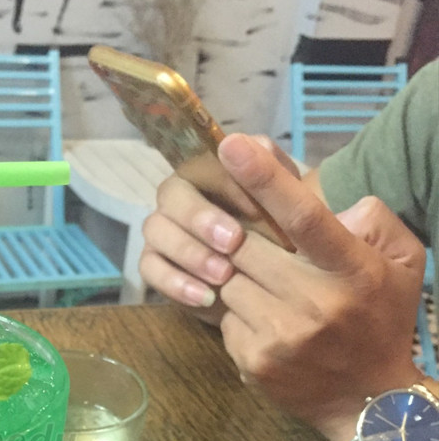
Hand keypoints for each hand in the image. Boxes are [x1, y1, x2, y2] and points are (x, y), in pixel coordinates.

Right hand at [139, 137, 300, 322]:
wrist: (269, 280)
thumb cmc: (278, 233)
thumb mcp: (291, 201)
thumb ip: (276, 170)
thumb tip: (252, 143)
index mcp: (207, 171)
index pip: (205, 165)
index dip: (228, 185)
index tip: (256, 210)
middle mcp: (179, 196)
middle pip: (172, 195)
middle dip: (201, 218)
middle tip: (233, 243)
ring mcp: (162, 230)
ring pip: (157, 230)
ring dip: (189, 252)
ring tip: (224, 275)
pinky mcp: (154, 265)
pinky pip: (150, 268)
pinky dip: (175, 282)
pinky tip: (205, 296)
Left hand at [215, 134, 425, 440]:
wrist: (369, 403)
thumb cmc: (382, 320)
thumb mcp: (403, 263)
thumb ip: (374, 219)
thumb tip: (327, 203)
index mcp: (353, 272)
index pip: (304, 216)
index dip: (266, 177)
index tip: (233, 144)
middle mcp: (314, 304)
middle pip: (246, 247)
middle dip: (243, 239)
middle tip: (255, 242)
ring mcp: (280, 337)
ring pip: (229, 280)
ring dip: (240, 277)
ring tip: (270, 289)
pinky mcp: (253, 362)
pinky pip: (225, 317)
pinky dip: (238, 313)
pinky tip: (267, 323)